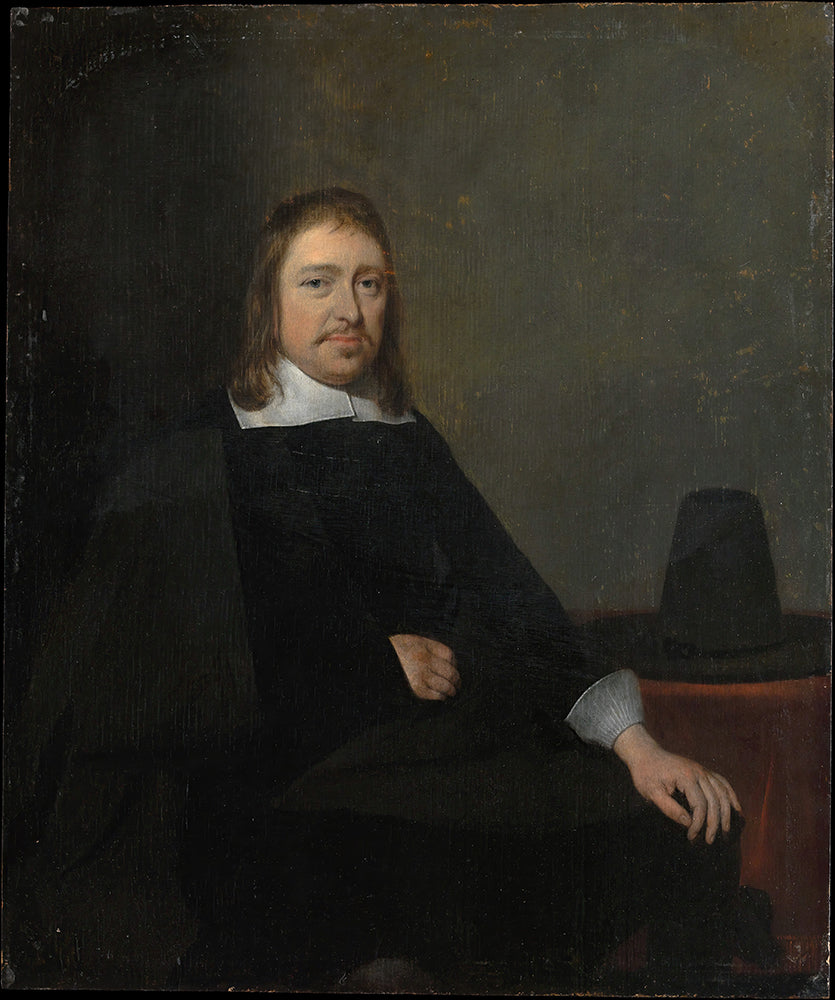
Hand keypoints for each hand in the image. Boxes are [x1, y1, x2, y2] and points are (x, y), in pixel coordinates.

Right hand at [389, 634, 460, 700]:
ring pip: (444, 685)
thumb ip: (435, 649)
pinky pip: (434, 695)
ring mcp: (420, 676)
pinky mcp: (416, 688)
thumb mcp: (419, 642)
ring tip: (452, 692)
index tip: (454, 669)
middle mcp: (425, 662)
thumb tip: (451, 663)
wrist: (382, 658)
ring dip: (450, 690)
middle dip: (456, 680)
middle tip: (458, 685)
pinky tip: (441, 696)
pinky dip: (440, 696)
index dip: (454, 664)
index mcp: (425, 648)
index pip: (449, 655)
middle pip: (450, 672)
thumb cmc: (401, 650)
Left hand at [613, 724, 741, 843]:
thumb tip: (688, 823)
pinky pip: (722, 782)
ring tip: (725, 830)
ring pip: (723, 792)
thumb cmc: (646, 774)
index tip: (691, 837)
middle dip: (714, 823)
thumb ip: (669, 808)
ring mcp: (703, 770)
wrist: (645, 753)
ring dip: (726, 813)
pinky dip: (731, 795)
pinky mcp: (703, 771)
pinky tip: (736, 808)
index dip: (698, 824)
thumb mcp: (651, 792)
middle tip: (710, 841)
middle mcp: (698, 772)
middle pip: (715, 801)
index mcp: (686, 777)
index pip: (700, 805)